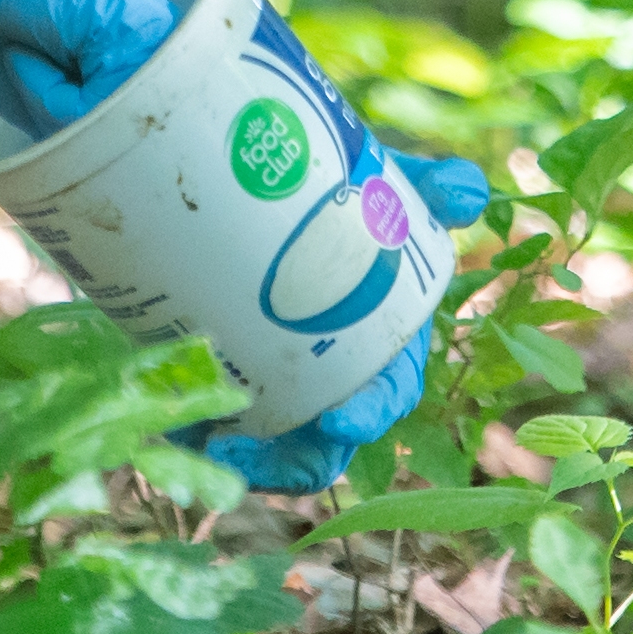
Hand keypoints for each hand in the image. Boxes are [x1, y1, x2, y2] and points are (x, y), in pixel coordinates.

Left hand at [183, 0, 483, 491]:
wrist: (252, 171)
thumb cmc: (332, 186)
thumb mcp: (376, 178)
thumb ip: (422, 181)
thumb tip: (471, 193)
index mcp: (380, 337)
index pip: (387, 390)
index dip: (371, 411)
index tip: (344, 419)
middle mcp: (330, 370)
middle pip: (322, 441)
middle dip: (293, 459)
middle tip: (250, 451)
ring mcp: (274, 380)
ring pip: (265, 446)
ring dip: (241, 462)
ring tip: (202, 446)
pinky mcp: (217, 375)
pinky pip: (205, 427)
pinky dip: (188, 437)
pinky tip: (161, 430)